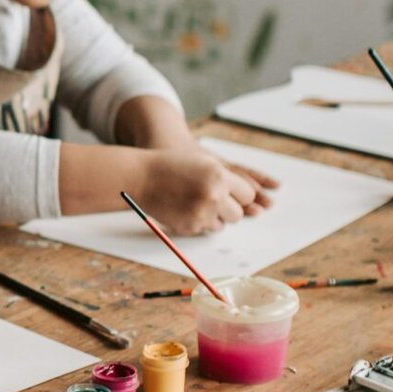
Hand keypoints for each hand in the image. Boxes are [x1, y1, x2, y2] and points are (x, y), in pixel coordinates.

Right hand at [141, 150, 278, 236]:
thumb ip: (226, 177)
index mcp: (219, 176)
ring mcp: (202, 213)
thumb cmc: (172, 166)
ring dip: (215, 216)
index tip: (231, 192)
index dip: (239, 194)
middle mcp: (213, 195)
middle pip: (238, 212)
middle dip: (229, 208)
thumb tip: (251, 197)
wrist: (141, 177)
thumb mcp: (203, 162)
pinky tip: (186, 208)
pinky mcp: (190, 226)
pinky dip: (199, 221)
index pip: (247, 194)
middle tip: (213, 199)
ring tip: (196, 201)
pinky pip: (206, 229)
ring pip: (223, 223)